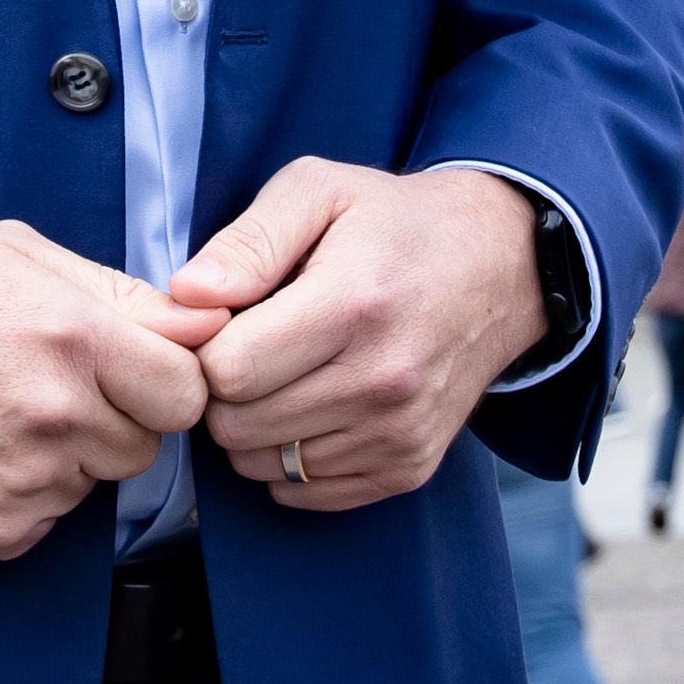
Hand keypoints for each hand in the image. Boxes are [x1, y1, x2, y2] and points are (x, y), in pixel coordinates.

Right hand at [0, 224, 222, 566]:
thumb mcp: (16, 257)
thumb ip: (120, 292)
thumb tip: (208, 324)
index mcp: (73, 337)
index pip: (187, 390)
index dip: (167, 380)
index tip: (137, 372)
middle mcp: (55, 417)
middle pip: (144, 445)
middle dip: (114, 418)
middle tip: (50, 388)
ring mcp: (22, 485)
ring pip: (93, 485)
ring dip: (65, 458)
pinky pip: (44, 522)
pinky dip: (21, 496)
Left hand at [174, 162, 548, 514]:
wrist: (498, 267)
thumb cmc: (393, 222)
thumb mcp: (318, 190)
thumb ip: (247, 242)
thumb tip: (185, 296)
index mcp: (353, 305)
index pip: (229, 371)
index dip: (207, 346)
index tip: (227, 321)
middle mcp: (382, 380)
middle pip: (239, 427)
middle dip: (224, 390)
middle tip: (251, 347)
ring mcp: (400, 432)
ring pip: (265, 467)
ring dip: (255, 427)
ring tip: (285, 371)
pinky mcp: (410, 466)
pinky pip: (306, 493)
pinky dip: (290, 459)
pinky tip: (311, 405)